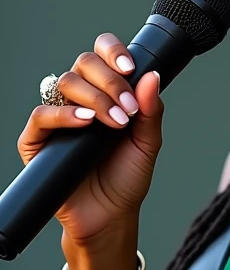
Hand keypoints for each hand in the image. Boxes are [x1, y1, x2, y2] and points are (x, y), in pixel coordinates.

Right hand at [17, 34, 163, 244]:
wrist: (110, 216)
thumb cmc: (126, 178)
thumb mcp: (147, 143)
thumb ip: (151, 110)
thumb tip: (152, 76)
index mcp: (105, 93)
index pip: (101, 55)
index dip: (113, 52)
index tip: (131, 69)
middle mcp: (79, 99)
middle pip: (84, 64)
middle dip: (110, 81)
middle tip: (129, 109)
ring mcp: (57, 118)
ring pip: (66, 83)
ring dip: (95, 99)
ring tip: (116, 123)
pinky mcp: (37, 140)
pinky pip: (42, 115)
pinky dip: (65, 114)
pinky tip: (86, 122)